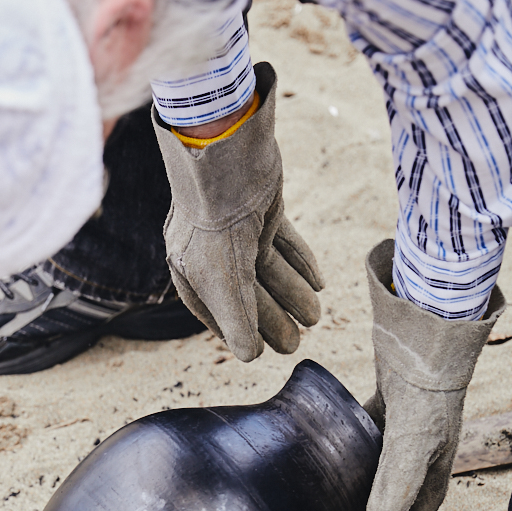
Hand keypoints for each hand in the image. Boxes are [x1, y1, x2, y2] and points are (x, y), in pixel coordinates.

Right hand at [153, 62, 322, 360]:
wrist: (225, 152)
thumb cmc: (215, 219)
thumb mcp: (226, 281)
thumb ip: (238, 322)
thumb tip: (250, 358)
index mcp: (192, 271)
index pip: (217, 313)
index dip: (239, 334)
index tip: (261, 352)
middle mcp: (211, 253)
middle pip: (247, 294)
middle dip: (273, 319)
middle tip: (297, 344)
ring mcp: (237, 230)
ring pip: (268, 270)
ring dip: (292, 294)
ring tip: (316, 317)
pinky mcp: (261, 209)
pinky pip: (282, 242)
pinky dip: (300, 261)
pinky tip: (319, 281)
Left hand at [364, 240, 504, 510]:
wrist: (427, 323)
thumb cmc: (425, 384)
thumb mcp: (411, 439)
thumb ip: (395, 484)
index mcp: (437, 455)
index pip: (425, 502)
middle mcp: (425, 439)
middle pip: (403, 483)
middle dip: (385, 508)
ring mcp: (408, 415)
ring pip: (384, 456)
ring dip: (367, 475)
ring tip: (341, 493)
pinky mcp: (391, 391)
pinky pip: (370, 424)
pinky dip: (354, 437)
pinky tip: (332, 442)